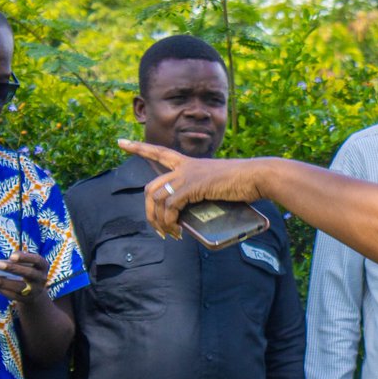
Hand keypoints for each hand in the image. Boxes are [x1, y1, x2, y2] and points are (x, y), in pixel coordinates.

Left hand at [0, 251, 50, 304]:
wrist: (35, 292)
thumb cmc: (27, 272)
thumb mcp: (27, 264)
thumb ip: (17, 261)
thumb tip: (1, 262)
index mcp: (42, 266)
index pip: (37, 260)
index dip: (25, 258)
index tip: (11, 256)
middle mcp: (41, 278)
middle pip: (29, 273)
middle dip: (13, 269)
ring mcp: (35, 290)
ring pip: (20, 287)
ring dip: (4, 282)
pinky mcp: (27, 299)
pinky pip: (15, 296)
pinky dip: (4, 291)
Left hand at [116, 139, 264, 238]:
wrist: (256, 177)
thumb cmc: (243, 184)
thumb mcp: (216, 187)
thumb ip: (202, 195)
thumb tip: (196, 216)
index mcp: (189, 164)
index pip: (159, 152)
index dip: (138, 148)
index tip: (121, 143)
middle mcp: (184, 167)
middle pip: (150, 187)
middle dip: (148, 212)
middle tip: (158, 230)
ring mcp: (187, 175)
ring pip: (157, 198)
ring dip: (159, 221)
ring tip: (170, 235)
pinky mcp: (193, 186)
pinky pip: (170, 206)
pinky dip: (170, 221)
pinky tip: (178, 230)